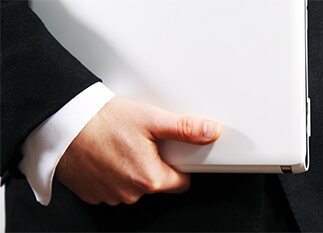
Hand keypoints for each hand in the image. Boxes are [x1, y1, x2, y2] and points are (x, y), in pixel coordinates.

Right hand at [55, 96, 220, 204]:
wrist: (65, 123)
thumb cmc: (103, 121)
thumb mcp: (150, 119)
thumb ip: (184, 128)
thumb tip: (210, 131)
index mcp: (149, 177)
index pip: (181, 183)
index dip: (180, 167)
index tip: (173, 154)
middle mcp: (131, 192)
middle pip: (157, 184)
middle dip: (154, 166)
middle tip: (143, 143)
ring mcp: (110, 195)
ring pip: (135, 186)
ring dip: (132, 170)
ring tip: (122, 146)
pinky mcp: (94, 193)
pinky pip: (114, 187)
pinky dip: (114, 174)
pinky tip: (108, 155)